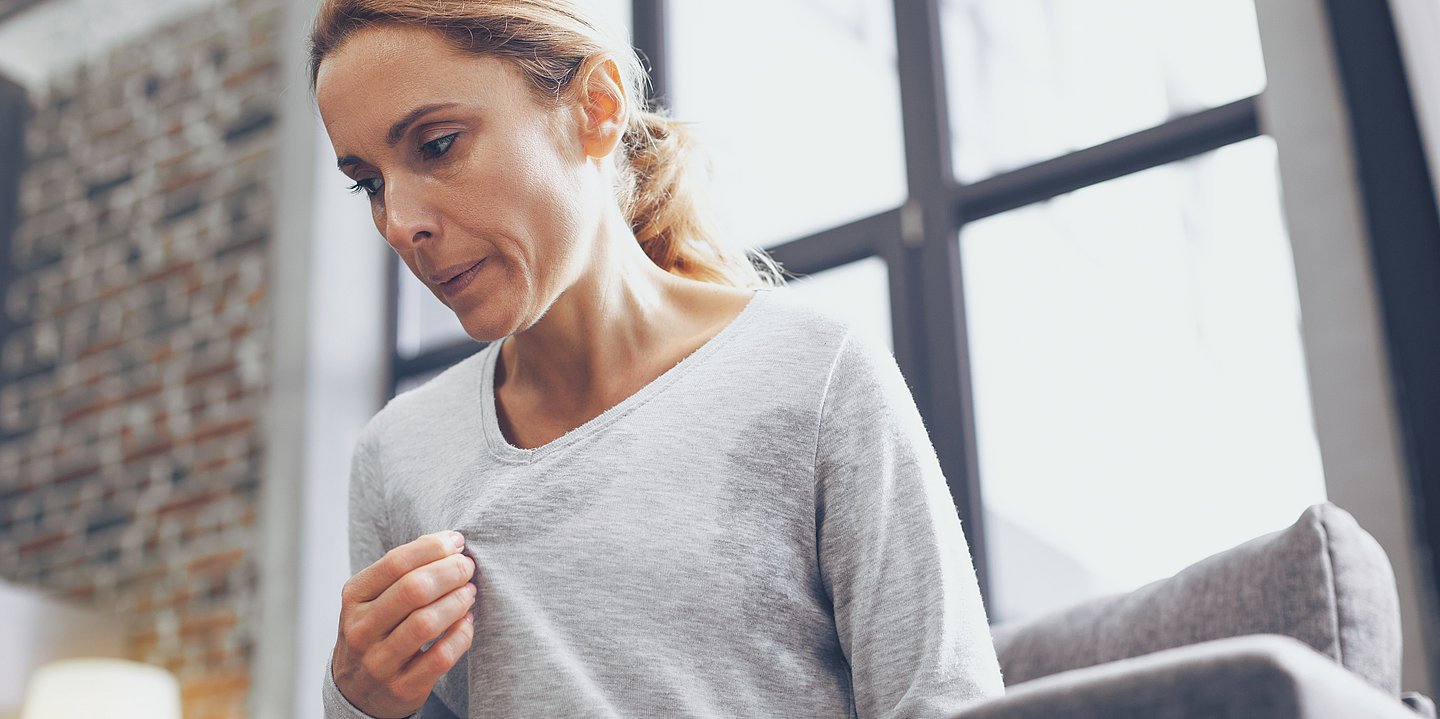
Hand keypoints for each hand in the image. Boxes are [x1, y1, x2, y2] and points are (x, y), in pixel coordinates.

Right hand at [331, 530, 477, 717]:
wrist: (357, 690)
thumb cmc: (376, 630)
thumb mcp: (373, 598)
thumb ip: (402, 570)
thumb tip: (447, 542)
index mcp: (354, 597)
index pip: (396, 562)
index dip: (433, 547)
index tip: (457, 542)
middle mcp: (361, 629)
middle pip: (413, 589)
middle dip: (450, 572)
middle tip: (468, 567)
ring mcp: (379, 661)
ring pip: (426, 623)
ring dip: (458, 602)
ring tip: (470, 592)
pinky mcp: (401, 687)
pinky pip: (440, 657)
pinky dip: (461, 635)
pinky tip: (468, 622)